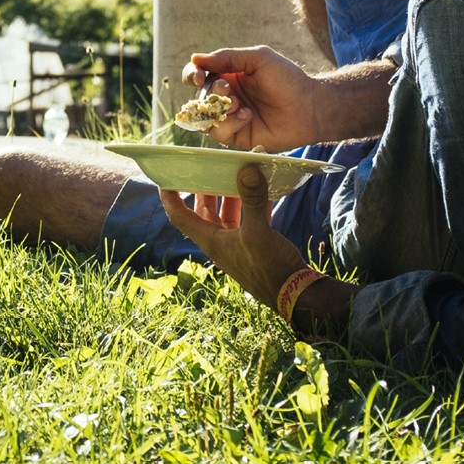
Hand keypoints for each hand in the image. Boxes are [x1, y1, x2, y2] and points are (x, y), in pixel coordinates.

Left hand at [158, 164, 309, 309]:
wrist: (297, 296)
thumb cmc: (271, 268)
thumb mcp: (260, 232)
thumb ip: (252, 200)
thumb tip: (247, 169)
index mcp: (211, 240)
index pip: (179, 216)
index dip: (169, 197)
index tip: (165, 177)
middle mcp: (220, 242)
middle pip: (204, 212)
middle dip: (204, 189)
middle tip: (207, 168)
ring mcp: (239, 245)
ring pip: (228, 215)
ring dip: (231, 195)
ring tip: (236, 173)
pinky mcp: (257, 246)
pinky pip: (250, 220)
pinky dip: (253, 205)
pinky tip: (264, 189)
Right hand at [181, 46, 320, 152]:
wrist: (310, 107)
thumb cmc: (288, 79)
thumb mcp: (258, 58)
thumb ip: (227, 57)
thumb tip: (195, 59)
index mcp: (227, 76)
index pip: (197, 75)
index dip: (192, 75)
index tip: (199, 76)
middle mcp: (226, 97)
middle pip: (199, 96)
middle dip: (210, 92)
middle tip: (228, 89)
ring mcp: (230, 118)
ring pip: (205, 117)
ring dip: (218, 109)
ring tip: (239, 105)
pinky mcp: (237, 136)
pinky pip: (219, 132)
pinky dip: (230, 123)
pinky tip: (248, 116)